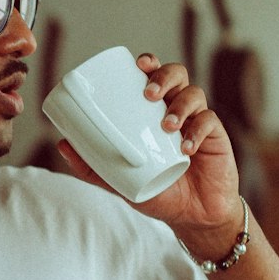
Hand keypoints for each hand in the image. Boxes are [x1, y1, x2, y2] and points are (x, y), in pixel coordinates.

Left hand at [58, 52, 244, 252]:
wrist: (191, 216)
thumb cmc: (157, 192)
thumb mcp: (118, 181)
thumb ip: (91, 166)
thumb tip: (62, 143)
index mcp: (154, 113)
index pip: (154, 77)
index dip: (149, 63)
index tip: (139, 65)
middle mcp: (177, 110)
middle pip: (177, 75)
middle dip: (164, 77)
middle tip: (150, 94)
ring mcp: (198, 122)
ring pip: (194, 94)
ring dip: (180, 105)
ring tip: (167, 125)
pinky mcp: (216, 137)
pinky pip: (209, 123)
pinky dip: (197, 131)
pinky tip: (186, 147)